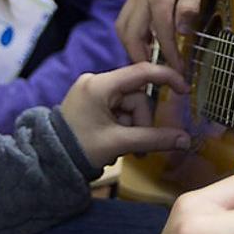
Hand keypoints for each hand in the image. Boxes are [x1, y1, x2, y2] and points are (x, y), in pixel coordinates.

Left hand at [58, 62, 191, 169]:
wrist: (49, 161)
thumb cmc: (79, 149)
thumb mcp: (118, 143)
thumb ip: (153, 139)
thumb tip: (185, 140)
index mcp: (99, 85)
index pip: (141, 72)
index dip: (166, 78)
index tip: (184, 90)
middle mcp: (95, 82)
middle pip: (136, 97)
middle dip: (140, 123)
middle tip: (136, 149)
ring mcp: (92, 91)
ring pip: (129, 106)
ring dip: (132, 128)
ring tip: (122, 150)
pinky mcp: (92, 102)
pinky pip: (118, 109)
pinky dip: (122, 126)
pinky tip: (114, 143)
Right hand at [115, 0, 209, 73]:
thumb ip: (191, 3)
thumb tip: (183, 31)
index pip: (162, 34)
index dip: (170, 57)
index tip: (180, 75)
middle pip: (131, 36)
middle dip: (141, 59)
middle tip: (158, 76)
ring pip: (123, 29)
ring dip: (133, 49)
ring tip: (150, 64)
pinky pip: (126, 21)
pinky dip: (132, 37)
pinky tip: (146, 44)